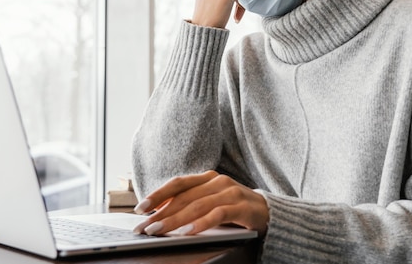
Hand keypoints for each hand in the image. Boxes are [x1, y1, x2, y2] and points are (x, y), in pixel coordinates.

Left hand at [132, 171, 267, 236]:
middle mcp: (217, 181)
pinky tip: (187, 232)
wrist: (271, 212)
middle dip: (161, 213)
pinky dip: (200, 224)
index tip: (140, 208)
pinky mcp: (241, 207)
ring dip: (175, 220)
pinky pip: (217, 215)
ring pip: (196, 206)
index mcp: (207, 177)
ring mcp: (230, 192)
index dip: (158, 194)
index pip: (178, 184)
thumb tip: (160, 214)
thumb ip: (191, 203)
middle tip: (145, 226)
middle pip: (183, 197)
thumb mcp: (212, 202)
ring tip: (159, 230)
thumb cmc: (236, 208)